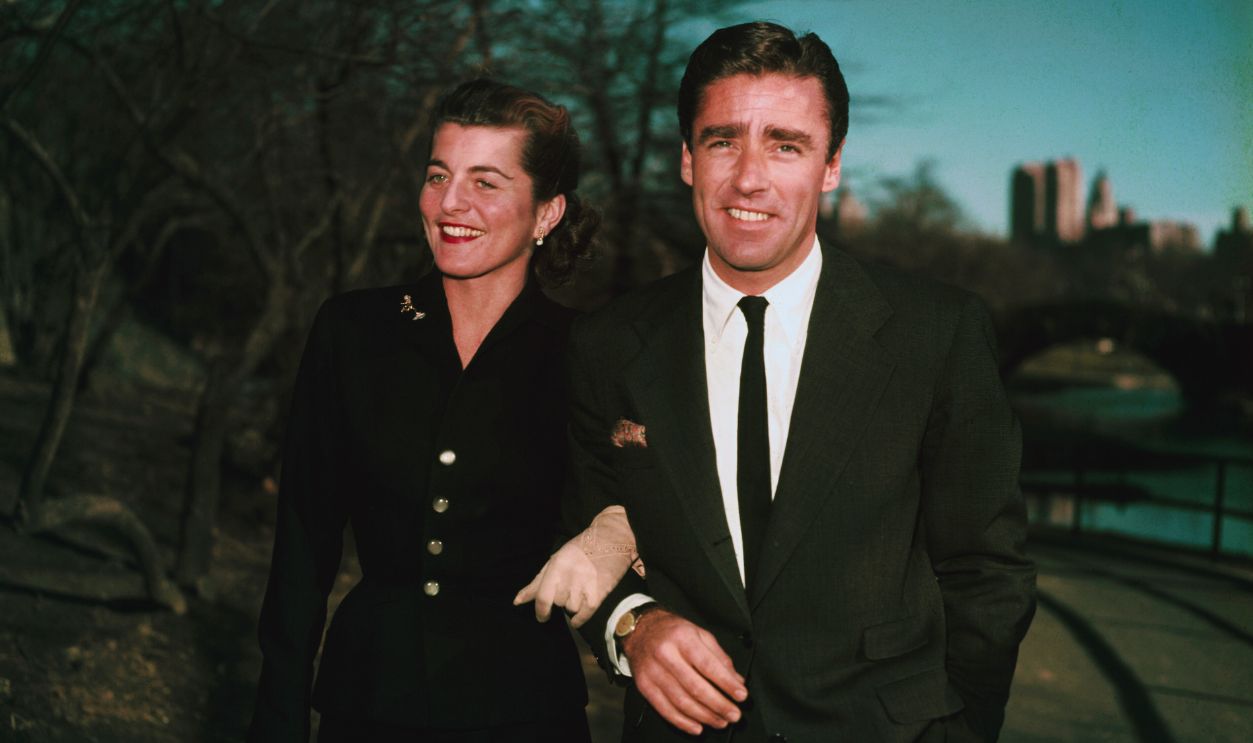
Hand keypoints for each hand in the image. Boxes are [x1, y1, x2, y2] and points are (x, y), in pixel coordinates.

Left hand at [514, 539, 600, 625]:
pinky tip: (579, 616)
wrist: (611, 538)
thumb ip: (536, 583)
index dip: (541, 611)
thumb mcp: (555, 561)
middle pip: (558, 603)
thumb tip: (517, 601)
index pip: (542, 597)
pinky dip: (580, 619)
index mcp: (556, 566)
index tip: (542, 617)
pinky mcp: (599, 592)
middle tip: (571, 587)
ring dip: (574, 605)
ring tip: (581, 590)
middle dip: (562, 599)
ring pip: (571, 609)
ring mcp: (585, 584)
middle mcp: (569, 576)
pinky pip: (585, 614)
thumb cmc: (581, 549)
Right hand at [622, 608, 747, 735]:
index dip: (726, 683)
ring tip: (720, 721)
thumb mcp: (700, 633)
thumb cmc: (673, 632)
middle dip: (718, 704)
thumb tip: (737, 680)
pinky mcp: (644, 685)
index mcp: (683, 638)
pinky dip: (682, 722)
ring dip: (704, 716)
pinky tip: (697, 727)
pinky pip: (664, 708)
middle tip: (734, 714)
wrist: (640, 630)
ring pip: (681, 701)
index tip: (741, 695)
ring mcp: (653, 671)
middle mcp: (666, 654)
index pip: (708, 665)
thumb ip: (719, 657)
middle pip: (695, 687)